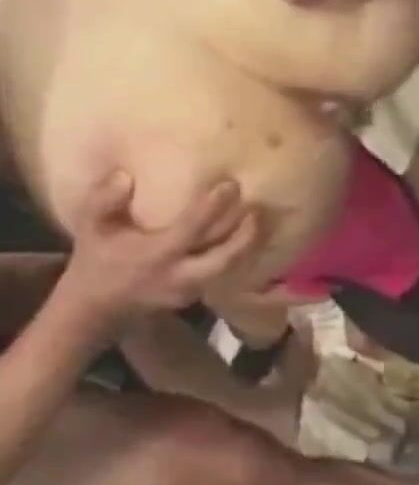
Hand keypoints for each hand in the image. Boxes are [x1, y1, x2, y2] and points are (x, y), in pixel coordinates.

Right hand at [65, 172, 256, 311]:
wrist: (96, 307)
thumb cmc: (96, 260)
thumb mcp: (91, 227)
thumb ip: (104, 200)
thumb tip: (126, 176)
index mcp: (156, 256)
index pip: (191, 230)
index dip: (212, 208)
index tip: (231, 185)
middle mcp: (179, 275)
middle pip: (224, 259)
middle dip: (245, 236)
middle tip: (259, 210)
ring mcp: (189, 290)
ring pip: (228, 270)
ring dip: (247, 247)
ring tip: (260, 221)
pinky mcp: (194, 297)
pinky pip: (223, 276)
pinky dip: (237, 258)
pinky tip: (247, 239)